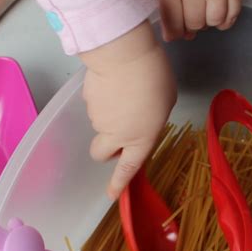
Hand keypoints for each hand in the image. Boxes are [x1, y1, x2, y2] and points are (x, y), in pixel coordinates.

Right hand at [80, 21, 176, 199]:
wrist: (125, 55)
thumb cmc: (156, 79)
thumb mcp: (165, 104)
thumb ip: (153, 120)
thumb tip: (140, 119)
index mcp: (141, 140)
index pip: (127, 169)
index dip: (118, 183)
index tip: (111, 195)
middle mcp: (116, 136)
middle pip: (100, 154)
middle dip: (106, 149)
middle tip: (116, 133)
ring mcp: (97, 120)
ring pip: (99, 125)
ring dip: (108, 117)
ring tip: (123, 94)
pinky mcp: (86, 102)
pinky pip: (94, 106)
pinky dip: (102, 100)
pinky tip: (112, 84)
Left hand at [156, 0, 245, 40]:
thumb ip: (167, 12)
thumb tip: (171, 38)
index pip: (173, 24)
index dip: (176, 31)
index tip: (178, 28)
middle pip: (195, 25)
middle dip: (193, 23)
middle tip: (194, 10)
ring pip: (214, 22)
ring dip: (210, 21)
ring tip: (206, 8)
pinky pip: (230, 18)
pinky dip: (224, 19)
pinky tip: (218, 9)